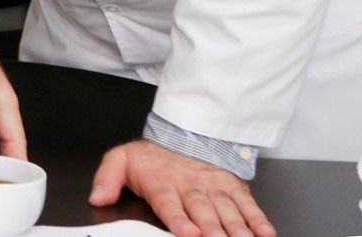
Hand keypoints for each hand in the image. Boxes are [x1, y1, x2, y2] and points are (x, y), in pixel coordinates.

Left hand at [91, 140, 274, 236]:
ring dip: (237, 228)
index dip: (179, 220)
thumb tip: (97, 197)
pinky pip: (248, 204)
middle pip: (203, 210)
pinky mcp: (233, 188)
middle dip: (212, 228)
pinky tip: (265, 232)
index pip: (170, 205)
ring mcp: (214, 188)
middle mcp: (191, 187)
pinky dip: (258, 218)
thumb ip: (107, 178)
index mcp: (163, 184)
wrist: (183, 134)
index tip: (188, 232)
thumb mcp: (122, 159)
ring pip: (228, 210)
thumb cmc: (154, 156)